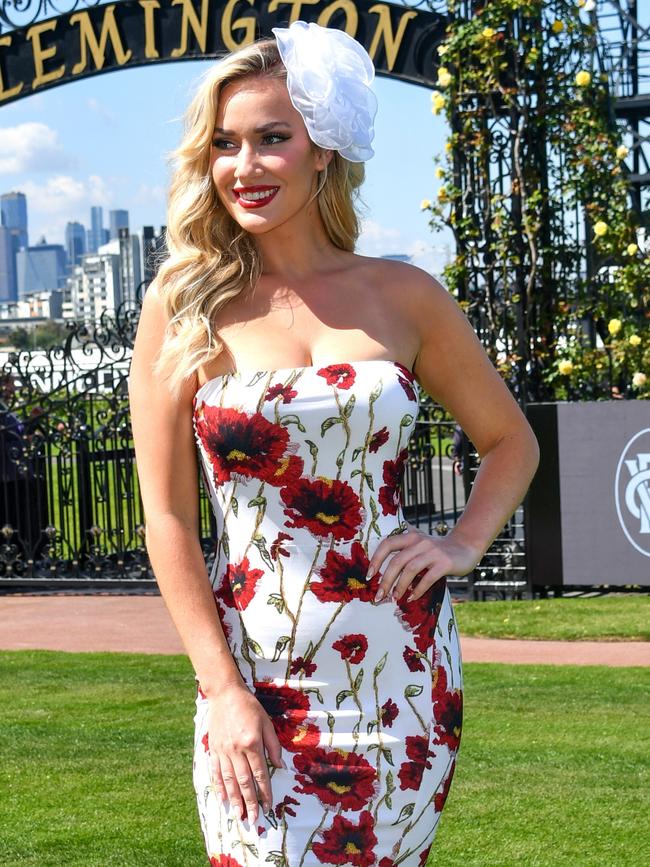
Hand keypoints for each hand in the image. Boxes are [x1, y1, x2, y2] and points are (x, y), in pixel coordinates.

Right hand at [206, 683, 284, 825]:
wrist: (225, 694)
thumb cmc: (249, 706)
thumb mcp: (267, 723)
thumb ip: (273, 745)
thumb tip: (281, 766)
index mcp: (252, 743)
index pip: (260, 774)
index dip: (265, 792)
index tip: (268, 807)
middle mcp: (236, 750)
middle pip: (244, 782)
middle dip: (250, 803)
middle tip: (253, 820)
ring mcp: (223, 751)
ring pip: (229, 781)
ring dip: (234, 800)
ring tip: (239, 815)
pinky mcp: (213, 749)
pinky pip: (215, 772)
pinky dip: (219, 787)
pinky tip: (222, 799)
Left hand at [367, 524, 480, 602]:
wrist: (466, 546)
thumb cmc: (437, 550)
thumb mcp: (419, 545)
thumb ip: (404, 551)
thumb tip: (381, 572)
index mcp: (410, 536)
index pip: (387, 544)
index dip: (376, 560)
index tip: (369, 576)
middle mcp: (420, 541)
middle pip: (397, 561)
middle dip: (386, 580)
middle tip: (379, 596)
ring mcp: (433, 552)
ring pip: (410, 570)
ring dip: (400, 586)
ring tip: (394, 598)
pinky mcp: (444, 563)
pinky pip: (427, 578)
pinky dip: (418, 590)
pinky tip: (412, 598)